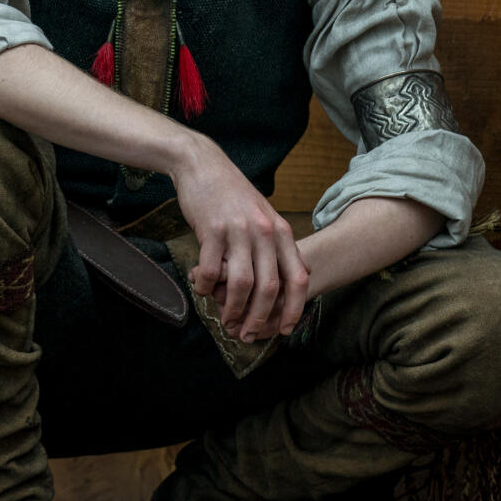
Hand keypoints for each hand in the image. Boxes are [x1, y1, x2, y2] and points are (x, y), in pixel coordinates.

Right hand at [170, 135, 309, 340]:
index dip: (295, 308)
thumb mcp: (263, 215)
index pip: (298, 277)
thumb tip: (296, 275)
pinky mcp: (212, 230)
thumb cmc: (232, 194)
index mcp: (280, 231)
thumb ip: (276, 244)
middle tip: (249, 334)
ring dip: (234, 309)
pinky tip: (202, 289)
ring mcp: (238, 231)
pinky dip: (206, 287)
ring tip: (226, 320)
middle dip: (261, 318)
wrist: (202, 165)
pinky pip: (211, 271)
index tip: (287, 328)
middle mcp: (264, 232)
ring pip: (242, 284)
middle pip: (270, 287)